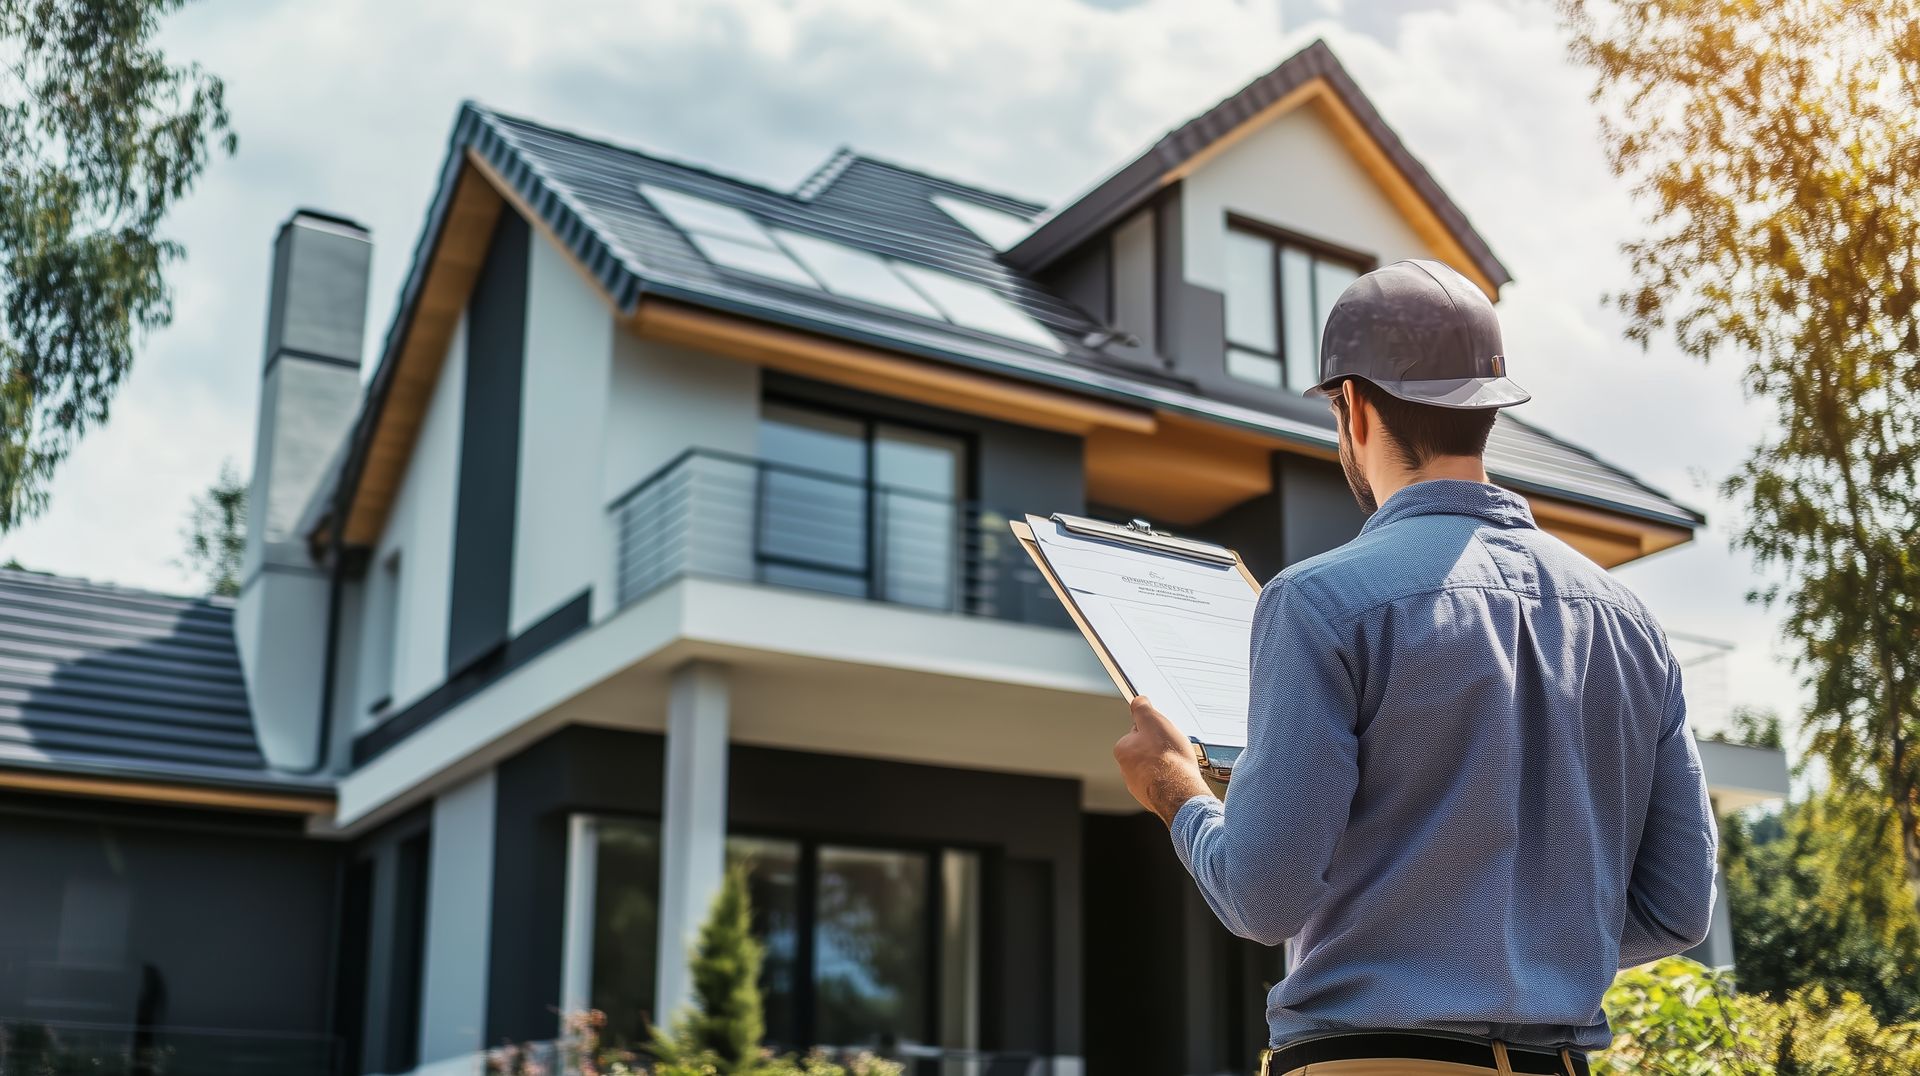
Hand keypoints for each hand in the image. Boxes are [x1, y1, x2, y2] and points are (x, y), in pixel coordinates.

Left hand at [1113, 696, 1211, 825]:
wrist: (1180, 791)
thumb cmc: (1167, 758)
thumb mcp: (1154, 722)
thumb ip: (1142, 709)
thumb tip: (1138, 701)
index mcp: (1123, 750)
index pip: (1137, 732)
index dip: (1153, 729)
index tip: (1163, 733)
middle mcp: (1126, 770)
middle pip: (1146, 751)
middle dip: (1159, 748)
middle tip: (1173, 748)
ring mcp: (1139, 786)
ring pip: (1155, 768)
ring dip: (1165, 764)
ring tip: (1178, 763)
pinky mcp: (1152, 798)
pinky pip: (1162, 782)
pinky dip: (1170, 778)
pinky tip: (1179, 776)